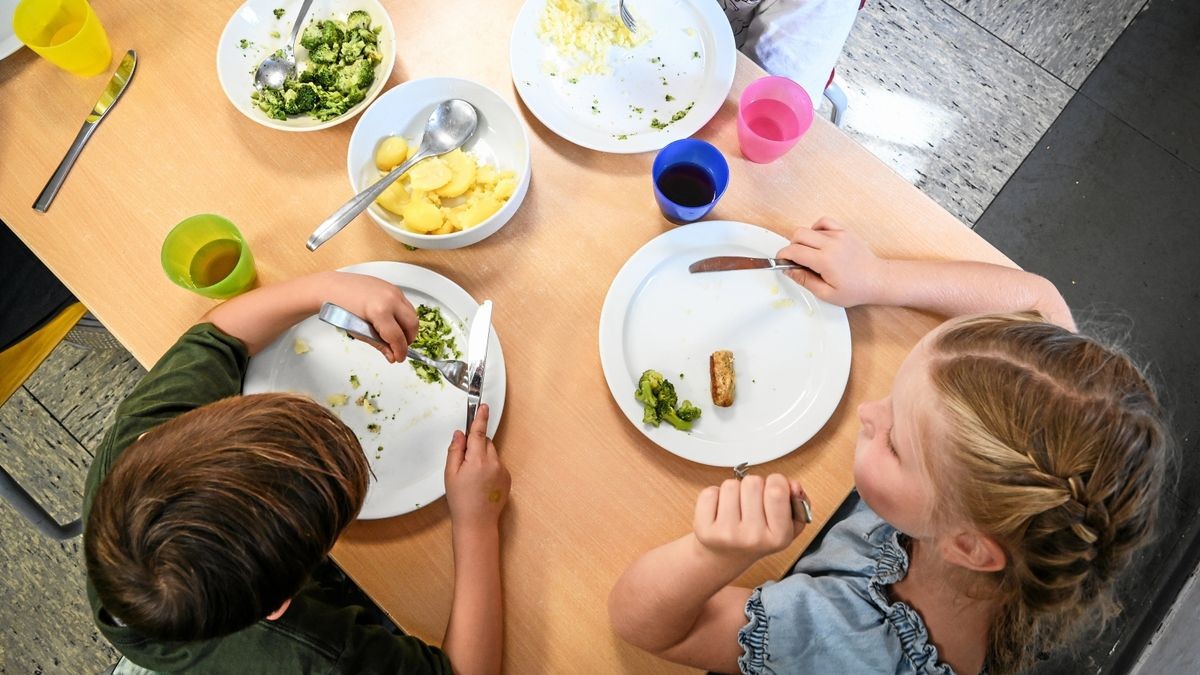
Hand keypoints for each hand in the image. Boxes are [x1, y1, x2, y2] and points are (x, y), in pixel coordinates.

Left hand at [326, 272, 418, 362]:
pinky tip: (394, 322)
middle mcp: (390, 299)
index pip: (397, 337)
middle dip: (409, 339)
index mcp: (380, 311)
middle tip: (400, 348)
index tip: (399, 358)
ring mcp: (394, 291)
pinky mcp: (394, 288)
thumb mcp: (359, 331)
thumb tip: (391, 355)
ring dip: (408, 327)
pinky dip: (404, 316)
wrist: (333, 288)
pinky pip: (406, 305)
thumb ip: (379, 344)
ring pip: (412, 314)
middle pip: (412, 324)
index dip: (400, 351)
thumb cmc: (341, 307)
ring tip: (397, 336)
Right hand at [445, 404, 510, 531]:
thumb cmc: (461, 500)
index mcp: (477, 460)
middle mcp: (494, 463)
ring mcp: (503, 471)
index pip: (479, 433)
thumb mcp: (450, 474)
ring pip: (492, 454)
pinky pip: (497, 465)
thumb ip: (455, 451)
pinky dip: (490, 469)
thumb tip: (460, 434)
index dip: (480, 418)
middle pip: (485, 443)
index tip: (483, 407)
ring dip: (483, 459)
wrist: (477, 522)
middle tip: (464, 463)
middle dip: (476, 447)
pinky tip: (481, 484)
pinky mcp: (508, 478)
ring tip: (473, 478)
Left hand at [693, 475, 808, 562]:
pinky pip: (710, 492)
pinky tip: (720, 511)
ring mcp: (727, 534)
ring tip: (736, 508)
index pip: (777, 490)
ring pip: (731, 485)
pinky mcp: (705, 530)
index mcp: (779, 537)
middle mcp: (753, 538)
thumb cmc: (758, 535)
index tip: (773, 490)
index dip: (776, 481)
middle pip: (753, 483)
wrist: (724, 557)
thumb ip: (798, 501)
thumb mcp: (787, 524)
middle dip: (754, 486)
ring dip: (734, 490)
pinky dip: (715, 496)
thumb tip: (792, 485)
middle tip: (752, 502)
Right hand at [775, 218, 887, 306]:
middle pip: (798, 234)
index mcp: (825, 260)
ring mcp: (839, 234)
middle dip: (792, 246)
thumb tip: (789, 270)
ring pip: (810, 229)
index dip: (783, 255)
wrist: (877, 280)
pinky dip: (816, 229)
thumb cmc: (856, 289)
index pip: (794, 250)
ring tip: (811, 254)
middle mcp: (831, 243)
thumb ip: (805, 281)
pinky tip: (818, 241)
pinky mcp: (845, 231)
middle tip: (796, 259)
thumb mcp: (827, 294)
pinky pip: (824, 222)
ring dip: (805, 241)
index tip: (781, 261)